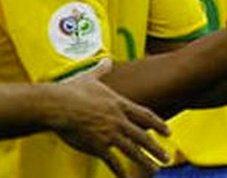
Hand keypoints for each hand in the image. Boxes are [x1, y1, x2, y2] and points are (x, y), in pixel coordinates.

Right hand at [49, 60, 169, 176]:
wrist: (58, 105)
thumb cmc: (72, 90)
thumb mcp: (90, 78)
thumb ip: (102, 70)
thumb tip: (107, 60)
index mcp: (118, 104)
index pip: (145, 115)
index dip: (158, 124)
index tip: (168, 132)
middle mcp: (118, 120)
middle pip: (143, 136)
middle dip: (156, 148)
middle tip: (167, 157)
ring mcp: (109, 134)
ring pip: (133, 151)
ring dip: (145, 162)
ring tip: (155, 170)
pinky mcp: (98, 146)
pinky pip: (113, 162)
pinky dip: (120, 171)